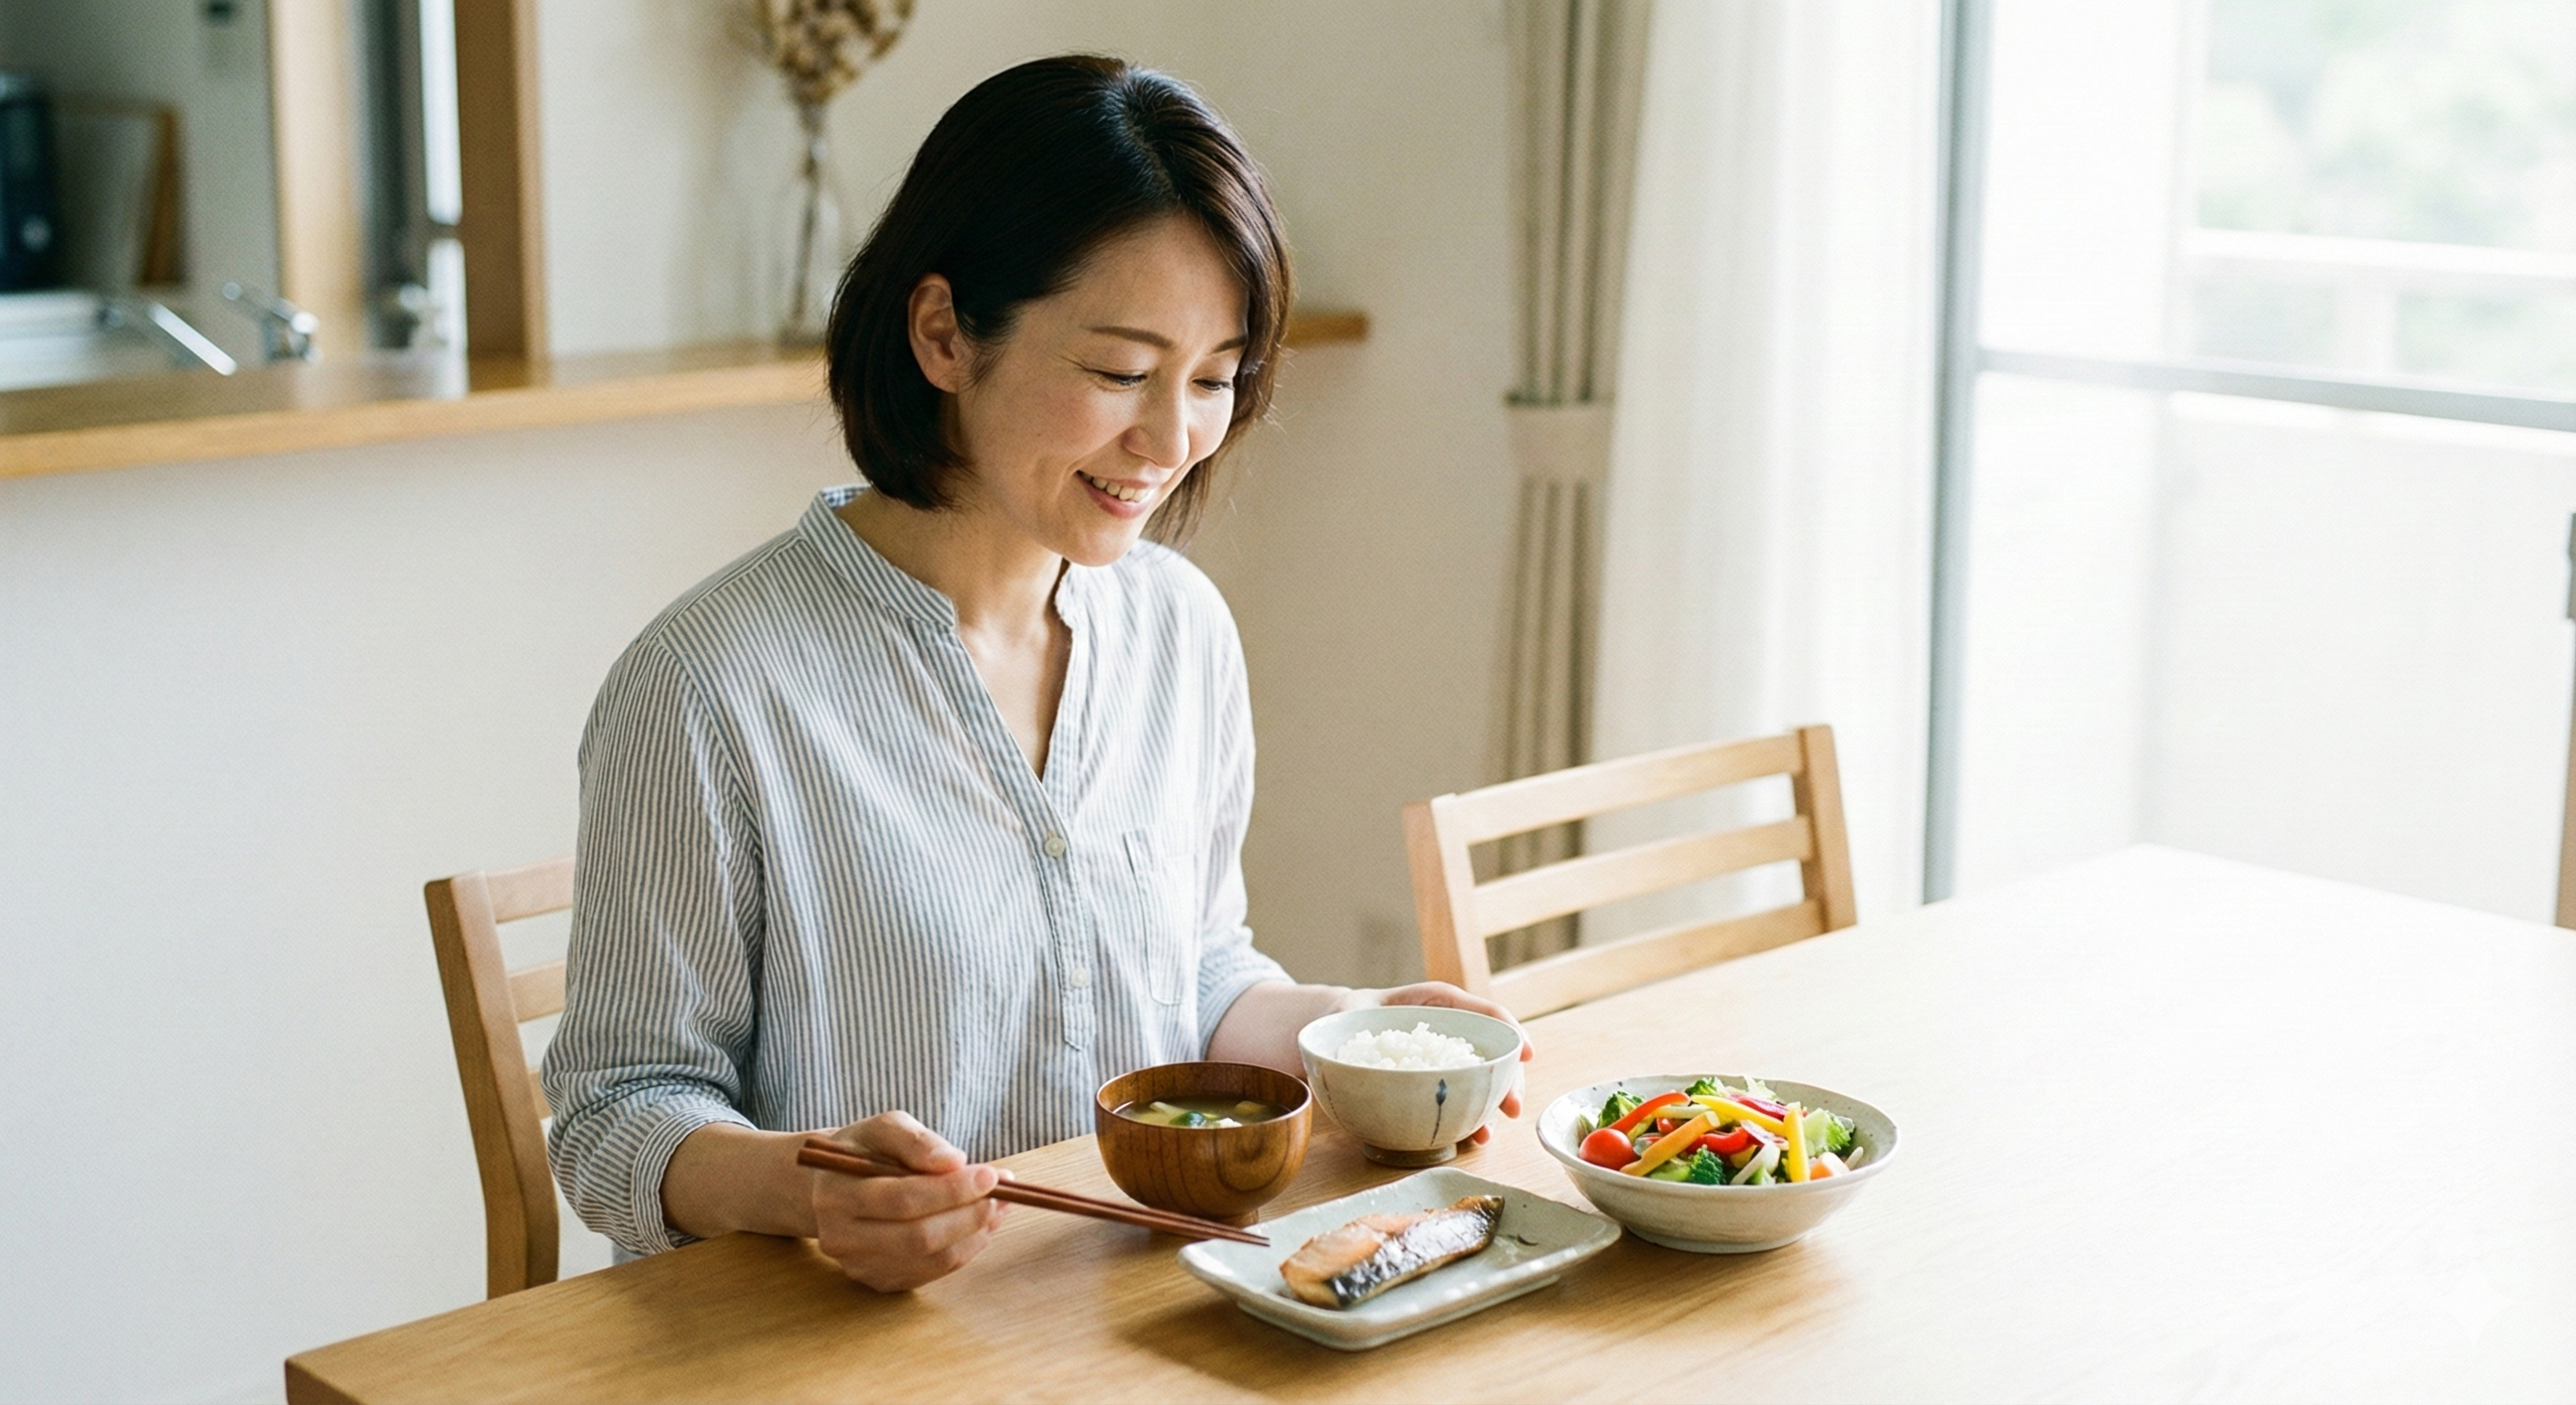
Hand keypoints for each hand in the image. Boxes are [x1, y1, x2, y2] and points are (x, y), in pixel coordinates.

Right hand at [807, 1111, 1007, 1291]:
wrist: (833, 1187)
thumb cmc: (864, 1151)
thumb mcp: (884, 1128)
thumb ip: (916, 1141)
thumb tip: (954, 1162)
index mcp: (837, 1193)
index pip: (901, 1199)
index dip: (951, 1190)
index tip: (990, 1175)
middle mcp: (841, 1237)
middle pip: (918, 1237)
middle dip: (969, 1215)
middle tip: (1002, 1192)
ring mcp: (859, 1265)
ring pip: (931, 1259)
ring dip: (975, 1233)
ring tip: (998, 1204)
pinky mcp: (878, 1281)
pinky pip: (932, 1271)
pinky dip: (965, 1248)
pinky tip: (980, 1223)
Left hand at [1342, 982, 1536, 1144]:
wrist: (1331, 1037)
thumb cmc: (1347, 1018)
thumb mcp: (1348, 1012)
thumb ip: (1355, 1023)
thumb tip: (1360, 1044)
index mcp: (1436, 1004)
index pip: (1483, 1012)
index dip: (1509, 1030)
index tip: (1526, 1054)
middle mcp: (1448, 1032)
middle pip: (1491, 1052)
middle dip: (1508, 1080)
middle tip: (1512, 1108)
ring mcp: (1444, 1062)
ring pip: (1481, 1081)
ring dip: (1491, 1107)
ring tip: (1487, 1134)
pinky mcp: (1436, 1086)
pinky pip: (1461, 1100)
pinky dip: (1470, 1118)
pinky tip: (1471, 1137)